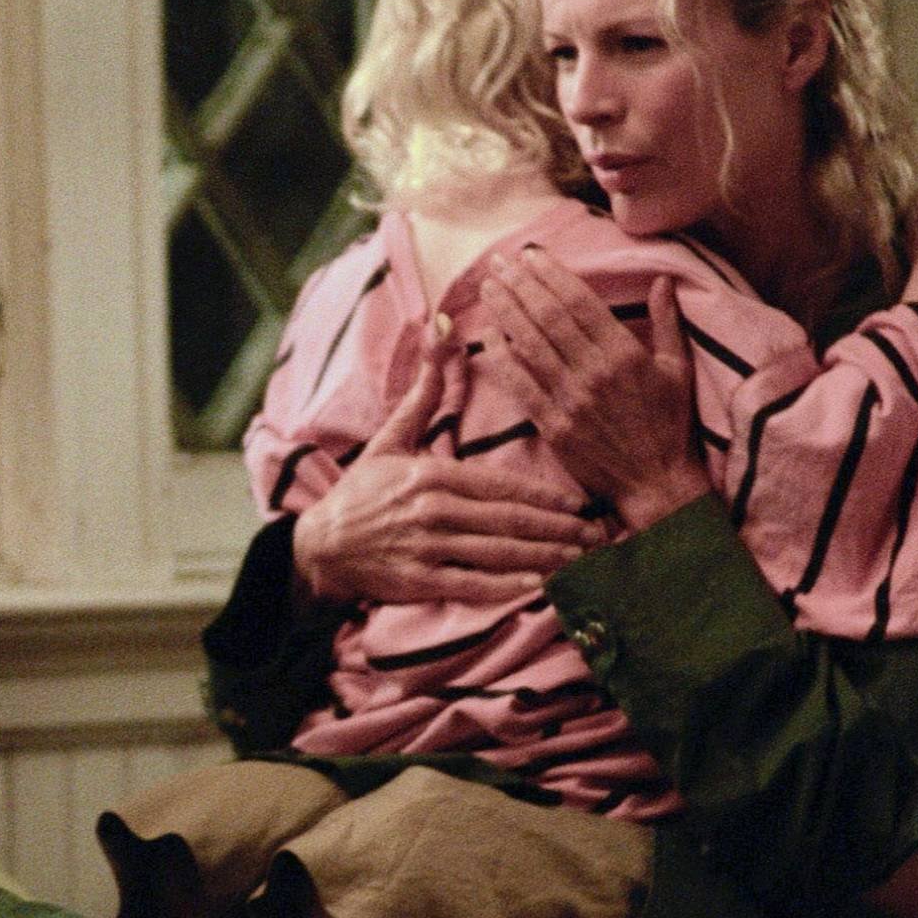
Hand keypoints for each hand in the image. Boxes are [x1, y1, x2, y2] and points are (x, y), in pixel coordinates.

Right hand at [291, 324, 608, 607]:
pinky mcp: (417, 580)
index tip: (581, 503)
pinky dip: (504, 585)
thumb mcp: (390, 439)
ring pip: (497, 552)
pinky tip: (537, 585)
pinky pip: (469, 583)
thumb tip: (439, 332)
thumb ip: (423, 394)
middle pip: (509, 519)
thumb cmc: (362, 491)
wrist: (319, 544)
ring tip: (580, 560)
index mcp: (432, 474)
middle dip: (558, 529)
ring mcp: (425, 547)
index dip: (546, 496)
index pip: (502, 485)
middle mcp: (433, 510)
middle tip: (597, 535)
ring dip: (543, 557)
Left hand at [481, 251, 708, 535]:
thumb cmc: (671, 428)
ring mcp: (572, 400)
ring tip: (488, 288)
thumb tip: (662, 280)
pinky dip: (502, 359)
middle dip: (520, 285)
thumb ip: (667, 323)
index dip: (551, 274)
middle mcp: (595, 372)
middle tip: (498, 262)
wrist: (657, 485)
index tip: (530, 255)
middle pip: (548, 317)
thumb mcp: (678, 371)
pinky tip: (488, 336)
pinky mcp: (554, 428)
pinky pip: (521, 386)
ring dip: (505, 312)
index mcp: (625, 353)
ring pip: (530, 345)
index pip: (579, 301)